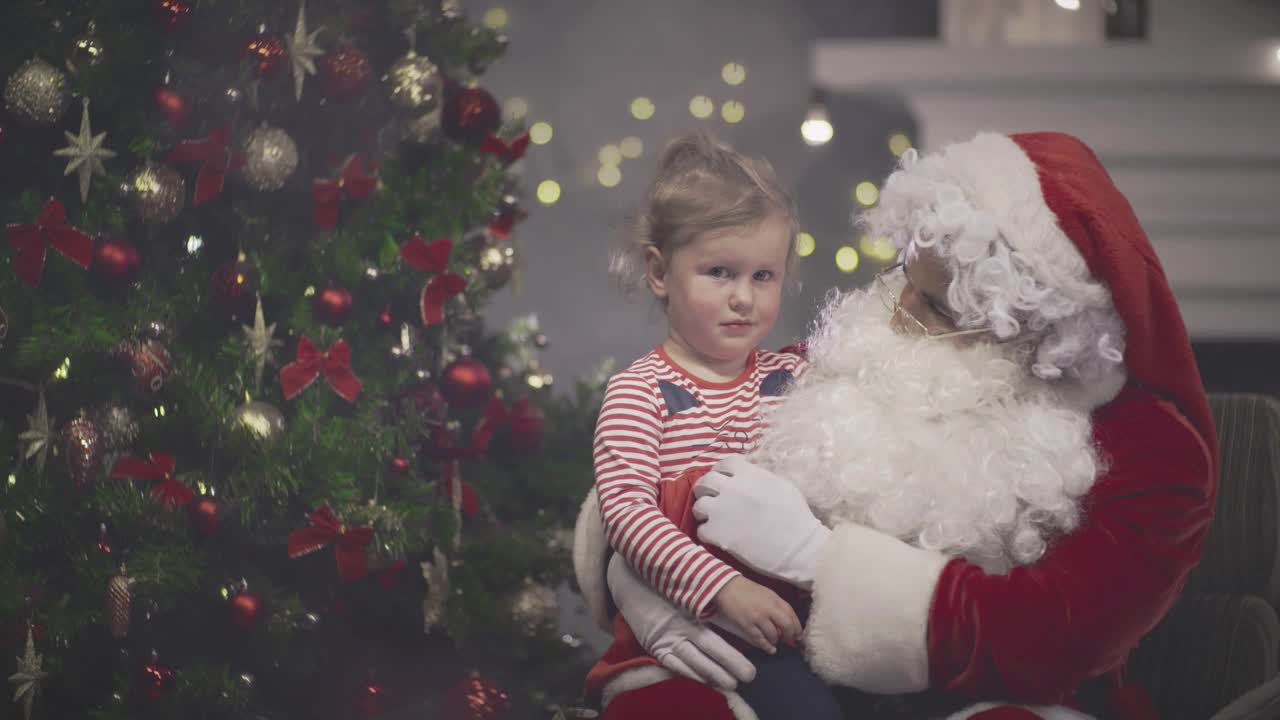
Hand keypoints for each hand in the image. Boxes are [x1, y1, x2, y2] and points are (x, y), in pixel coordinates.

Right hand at [606, 554, 755, 689]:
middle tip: (749, 676)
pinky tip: (704, 681)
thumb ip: (710, 607)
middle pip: (709, 650)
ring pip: (693, 661)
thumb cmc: (666, 585)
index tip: (753, 661)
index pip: (718, 634)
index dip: (733, 652)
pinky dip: (690, 674)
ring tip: (731, 684)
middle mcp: (680, 626)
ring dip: (713, 674)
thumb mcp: (688, 593)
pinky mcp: (654, 647)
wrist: (631, 582)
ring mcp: (666, 638)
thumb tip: (741, 621)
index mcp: (691, 610)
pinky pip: (674, 665)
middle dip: (730, 666)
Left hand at [693, 455, 830, 588]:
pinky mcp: (717, 534)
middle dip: (706, 489)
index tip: (724, 480)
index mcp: (748, 474)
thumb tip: (751, 470)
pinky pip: (701, 530)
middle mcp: (731, 488)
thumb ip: (761, 476)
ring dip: (704, 512)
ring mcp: (721, 511)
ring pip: (698, 506)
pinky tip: (718, 538)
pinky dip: (707, 534)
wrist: (798, 548)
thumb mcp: (783, 485)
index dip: (722, 471)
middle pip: (705, 481)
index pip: (725, 463)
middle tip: (712, 499)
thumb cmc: (797, 517)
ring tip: (713, 520)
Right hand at [710, 576, 802, 653]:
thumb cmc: (747, 590)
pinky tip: (770, 649)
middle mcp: (768, 608)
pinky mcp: (747, 625)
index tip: (798, 635)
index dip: (797, 626)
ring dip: (775, 640)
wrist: (726, 587)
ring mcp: (758, 617)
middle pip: (786, 626)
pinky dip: (767, 646)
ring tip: (773, 641)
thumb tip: (786, 623)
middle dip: (789, 635)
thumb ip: (777, 606)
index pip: (791, 614)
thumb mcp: (766, 593)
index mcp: (774, 598)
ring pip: (773, 635)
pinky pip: (760, 640)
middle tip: (789, 640)